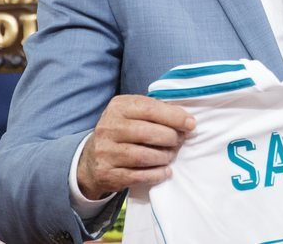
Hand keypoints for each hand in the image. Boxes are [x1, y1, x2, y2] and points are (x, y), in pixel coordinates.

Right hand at [77, 94, 195, 199]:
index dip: (174, 117)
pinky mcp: (107, 173)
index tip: (190, 124)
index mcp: (118, 107)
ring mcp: (106, 151)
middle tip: (180, 141)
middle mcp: (108, 127)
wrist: (91, 160)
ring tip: (171, 155)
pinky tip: (165, 171)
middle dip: (171, 138)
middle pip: (148, 133)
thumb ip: (155, 112)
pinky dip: (156, 174)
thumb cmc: (122, 133)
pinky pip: (138, 176)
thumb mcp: (132, 114)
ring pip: (143, 156)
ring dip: (164, 157)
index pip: (150, 109)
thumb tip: (186, 120)